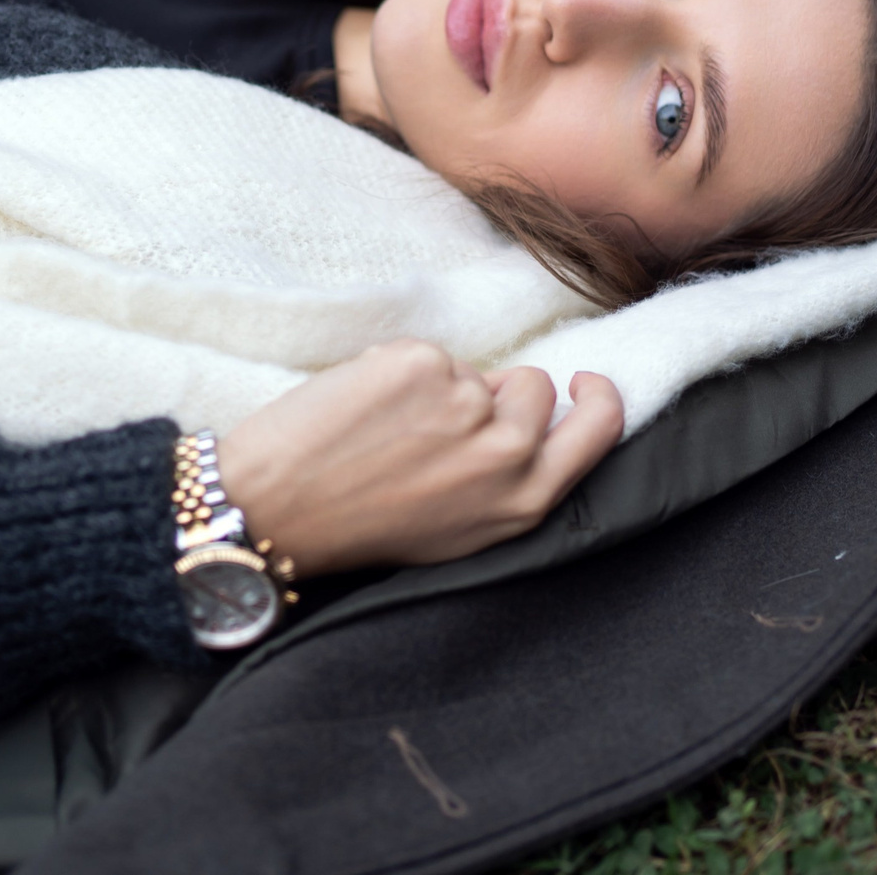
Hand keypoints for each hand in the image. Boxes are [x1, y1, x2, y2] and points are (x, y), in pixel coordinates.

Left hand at [216, 340, 624, 577]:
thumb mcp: (461, 525)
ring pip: (471, 369)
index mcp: (524, 500)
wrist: (277, 508)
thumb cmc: (362, 524)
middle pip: (534, 385)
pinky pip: (426, 352)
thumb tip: (522, 402)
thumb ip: (507, 475)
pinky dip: (395, 372)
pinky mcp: (422, 365)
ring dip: (436, 388)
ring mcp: (466, 403)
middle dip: (497, 391)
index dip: (597, 395)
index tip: (580, 379)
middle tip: (435, 427)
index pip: (599, 428)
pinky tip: (363, 411)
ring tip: (385, 433)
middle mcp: (507, 452)